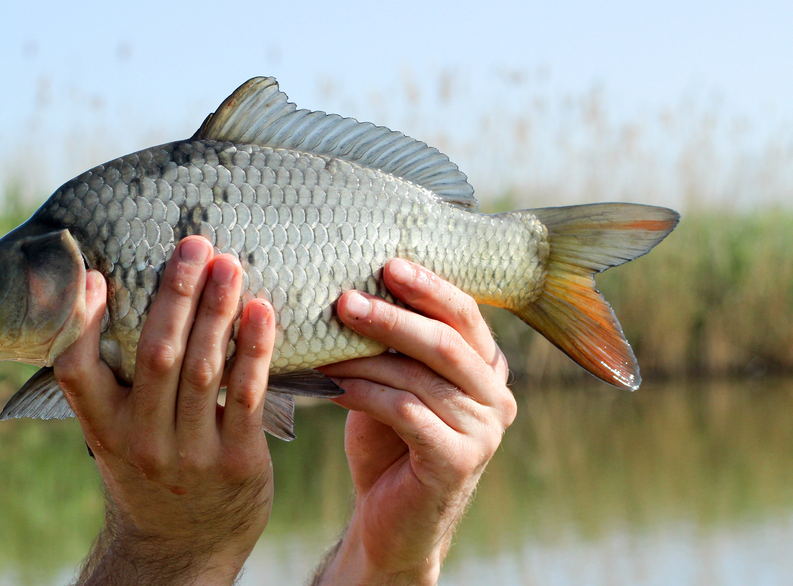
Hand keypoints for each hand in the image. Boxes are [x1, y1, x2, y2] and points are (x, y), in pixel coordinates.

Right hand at [54, 236, 276, 585]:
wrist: (183, 548)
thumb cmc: (149, 473)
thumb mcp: (116, 435)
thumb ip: (115, 381)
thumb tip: (111, 298)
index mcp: (103, 428)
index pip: (76, 369)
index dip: (83, 321)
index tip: (100, 275)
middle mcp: (141, 441)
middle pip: (156, 355)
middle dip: (176, 294)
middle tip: (194, 244)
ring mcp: (190, 455)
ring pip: (203, 369)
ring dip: (218, 311)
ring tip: (229, 265)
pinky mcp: (237, 462)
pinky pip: (247, 395)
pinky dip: (255, 349)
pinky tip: (262, 312)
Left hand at [314, 259, 515, 585]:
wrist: (392, 520)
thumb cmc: (389, 442)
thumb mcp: (394, 383)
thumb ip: (393, 345)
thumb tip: (352, 286)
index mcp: (487, 367)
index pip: (464, 314)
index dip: (428, 286)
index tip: (387, 263)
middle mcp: (496, 396)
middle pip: (446, 341)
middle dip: (393, 316)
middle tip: (345, 300)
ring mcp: (484, 431)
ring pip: (422, 377)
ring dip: (368, 357)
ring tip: (326, 343)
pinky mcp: (458, 461)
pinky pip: (407, 413)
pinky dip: (365, 394)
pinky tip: (332, 386)